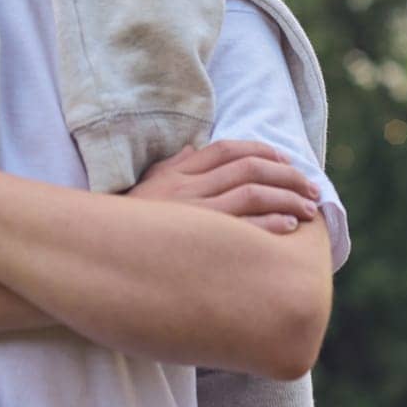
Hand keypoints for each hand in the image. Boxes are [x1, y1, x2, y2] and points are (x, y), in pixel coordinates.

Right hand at [124, 139, 323, 234]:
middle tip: (310, 187)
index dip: (261, 150)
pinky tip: (288, 227)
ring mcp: (192, 214)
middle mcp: (186, 188)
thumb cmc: (125, 226)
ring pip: (252, 194)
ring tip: (308, 209)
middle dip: (286, 175)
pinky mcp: (196, 243)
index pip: (226, 149)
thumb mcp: (144, 189)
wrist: (96, 257)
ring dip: (287, 198)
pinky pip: (242, 227)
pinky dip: (270, 224)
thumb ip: (169, 167)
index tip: (285, 159)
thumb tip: (189, 150)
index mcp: (177, 173)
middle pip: (248, 168)